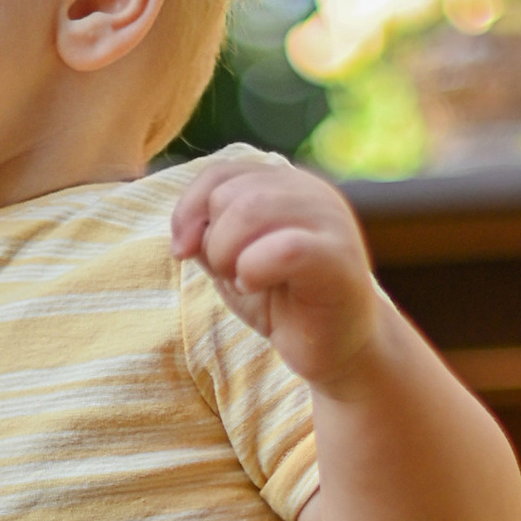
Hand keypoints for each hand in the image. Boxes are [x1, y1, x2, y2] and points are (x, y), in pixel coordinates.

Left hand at [168, 149, 383, 395]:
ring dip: (227, 255)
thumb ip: (206, 236)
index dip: (188, 210)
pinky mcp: (338, 256)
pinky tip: (255, 287)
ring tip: (243, 282)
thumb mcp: (231, 262)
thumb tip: (184, 231)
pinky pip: (284, 247)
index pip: (219, 173)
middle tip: (229, 275)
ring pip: (251, 210)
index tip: (182, 251)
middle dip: (212, 241)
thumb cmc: (283, 303)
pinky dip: (253, 270)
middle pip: (230, 193)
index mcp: (285, 184)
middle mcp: (311, 190)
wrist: (337, 347)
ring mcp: (329, 219)